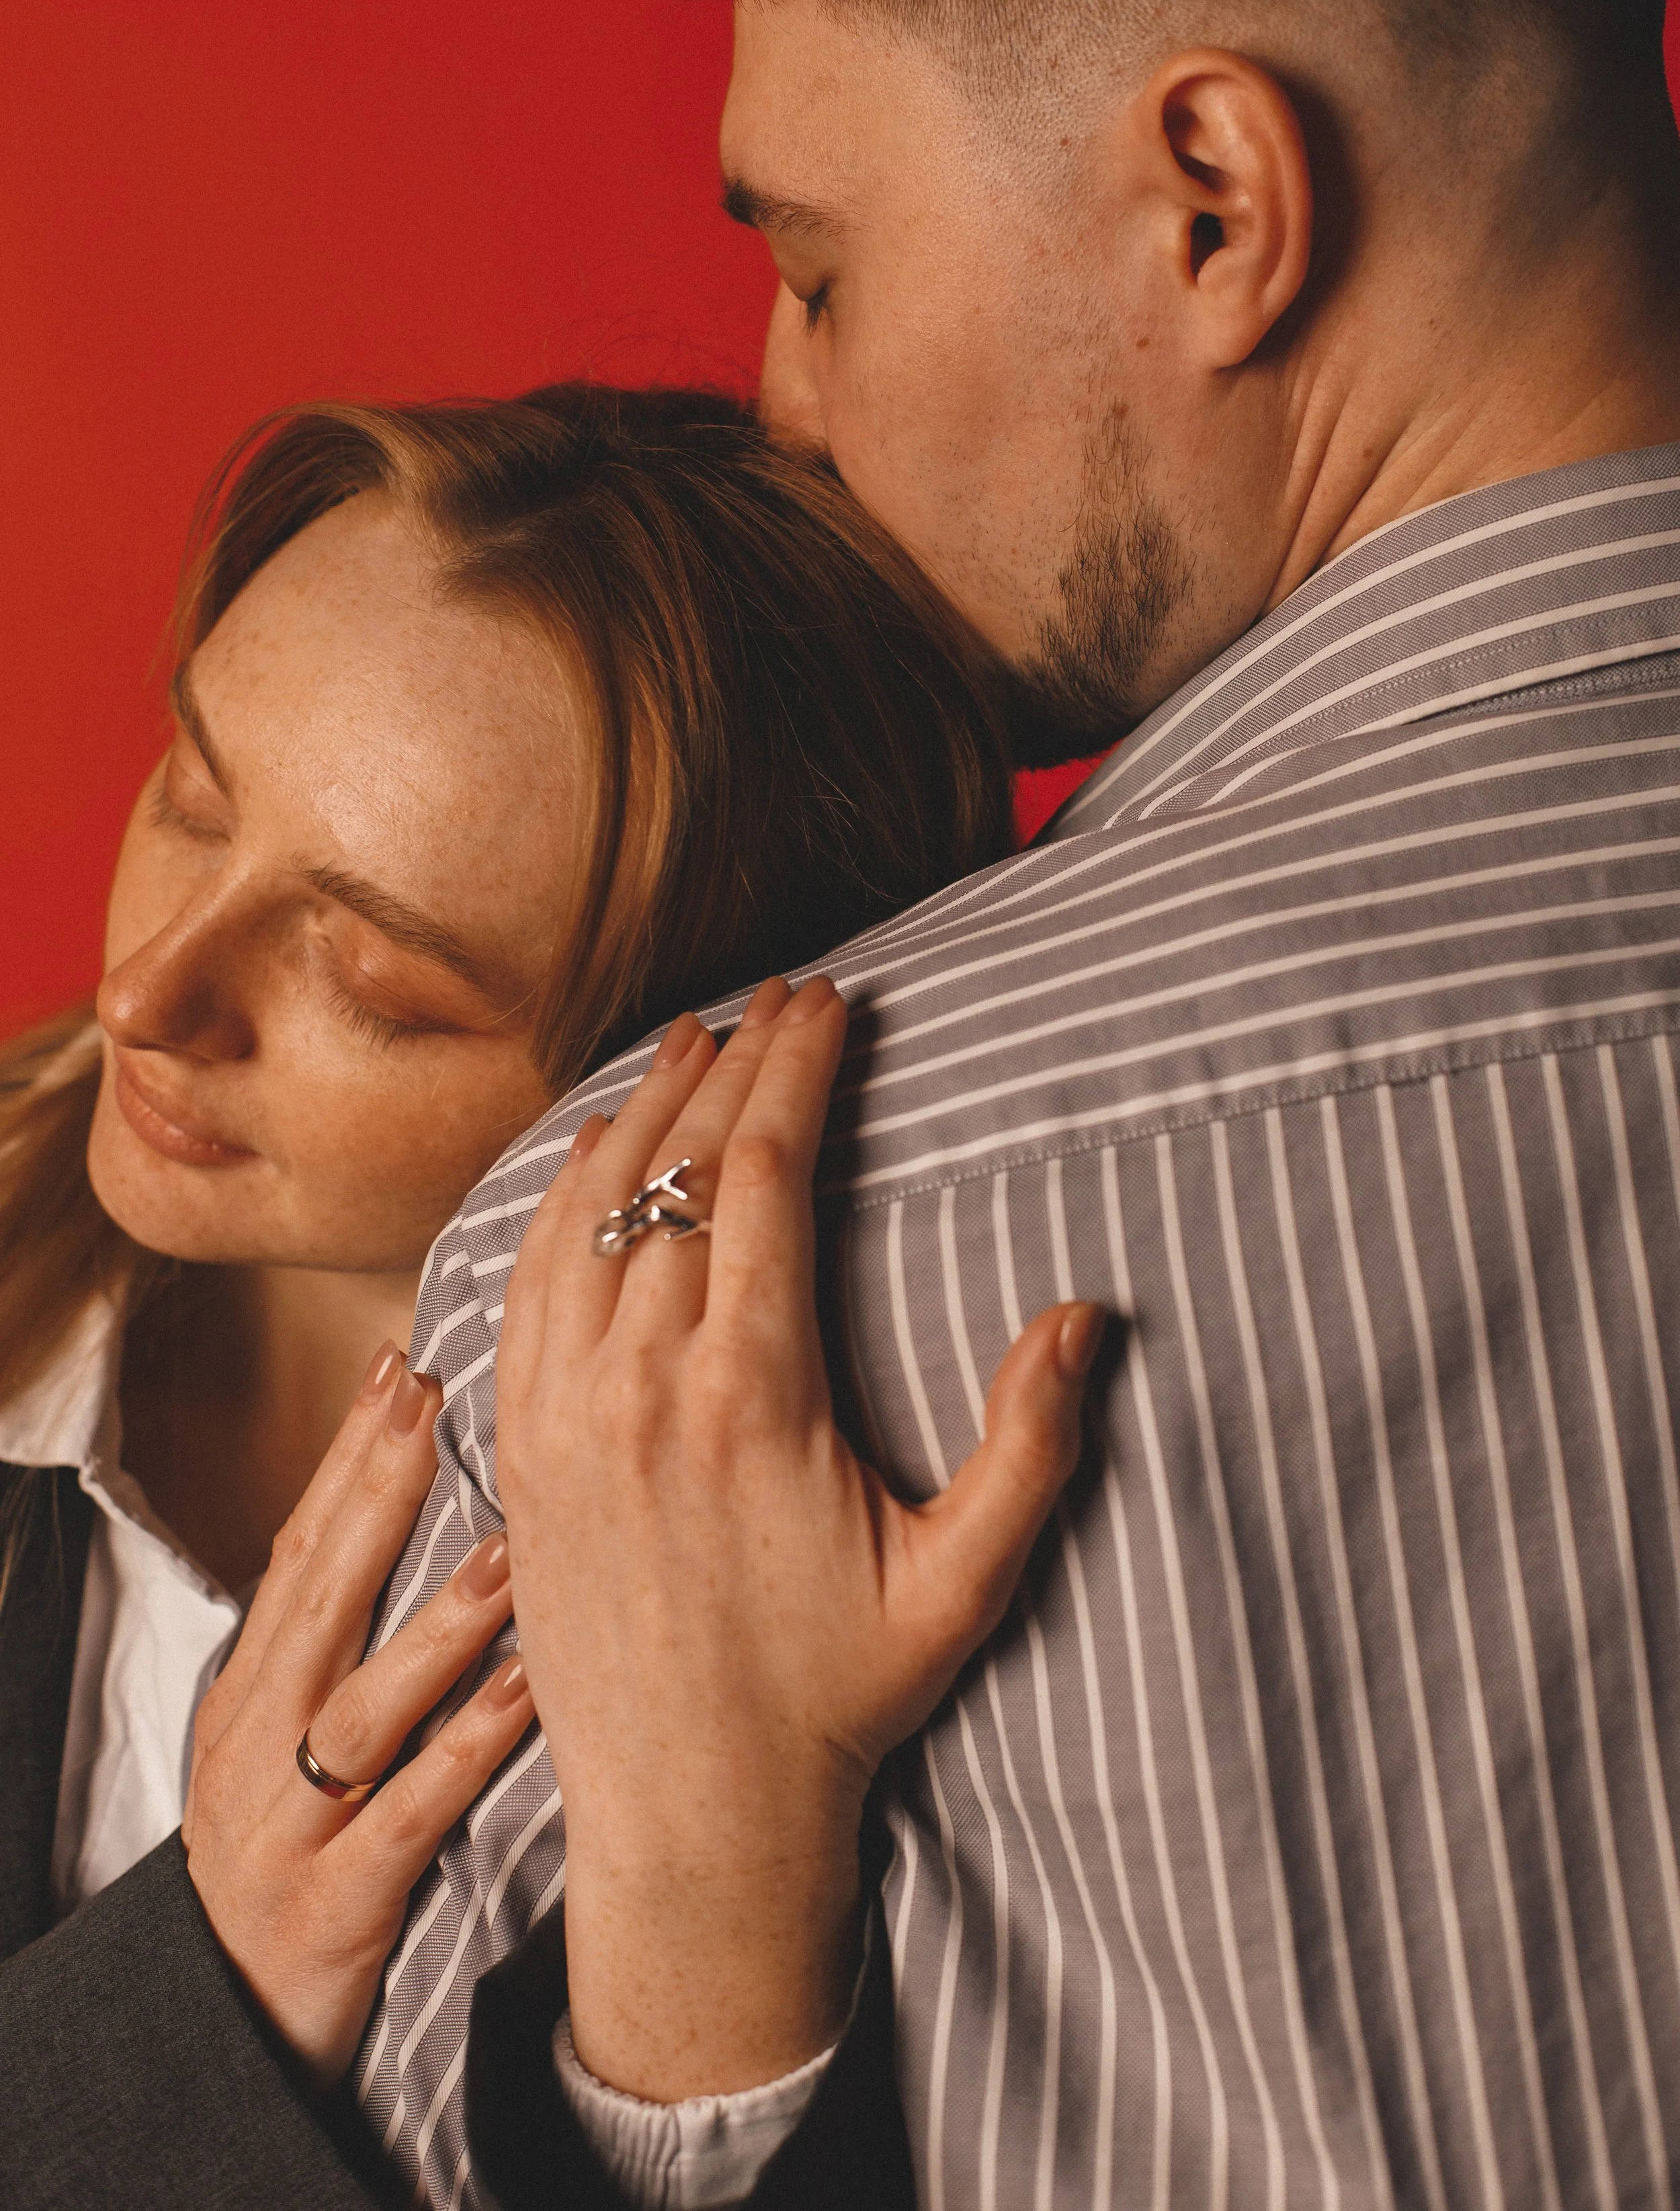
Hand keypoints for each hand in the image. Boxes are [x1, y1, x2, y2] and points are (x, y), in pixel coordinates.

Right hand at [182, 1342, 535, 2083]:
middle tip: (438, 1407)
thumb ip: (342, 1643)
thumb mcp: (284, 1741)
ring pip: (367, 1703)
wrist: (219, 2026)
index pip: (301, 1549)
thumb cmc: (286, 1857)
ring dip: (439, 1623)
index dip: (348, 1457)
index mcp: (252, 1691)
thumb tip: (408, 1521)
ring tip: (509, 1547)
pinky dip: (469, 1750)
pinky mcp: (334, 1902)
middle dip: (379, 1495)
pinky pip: (411, 1814)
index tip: (401, 1371)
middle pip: (321, 1598)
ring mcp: (290, 1822)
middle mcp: (259, 1741)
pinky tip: (532, 1696)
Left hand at [498, 975, 1102, 2103]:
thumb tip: (1084, 1315)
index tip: (829, 1003)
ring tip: (692, 1041)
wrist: (693, 1812)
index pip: (761, 1178)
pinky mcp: (520, 1448)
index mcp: (751, 1397)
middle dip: (732, 1064)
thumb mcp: (963, 1583)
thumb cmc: (837, 1696)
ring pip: (587, 1210)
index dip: (796, 1071)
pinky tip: (593, 1153)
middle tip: (777, 998)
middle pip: (674, 1170)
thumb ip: (1031, 1446)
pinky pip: (523, 1282)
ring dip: (643, 1111)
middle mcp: (640, 1387)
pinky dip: (557, 1195)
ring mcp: (563, 1413)